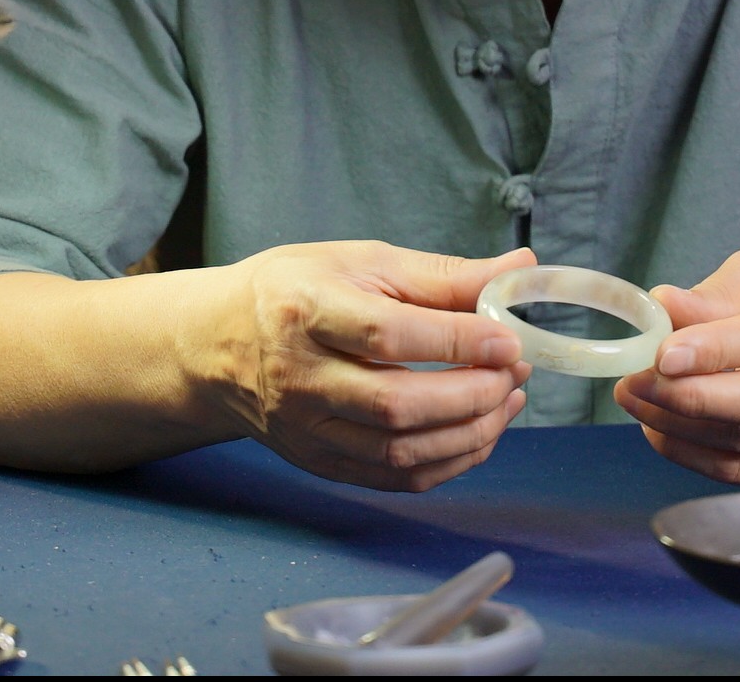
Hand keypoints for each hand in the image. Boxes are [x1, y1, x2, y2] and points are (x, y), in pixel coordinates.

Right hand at [212, 241, 535, 491]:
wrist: (220, 342)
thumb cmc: (298, 290)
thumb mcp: (364, 262)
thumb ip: (443, 275)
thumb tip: (519, 268)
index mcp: (308, 310)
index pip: (389, 334)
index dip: (457, 339)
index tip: (509, 338)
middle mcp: (302, 376)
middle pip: (396, 403)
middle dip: (472, 394)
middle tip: (515, 371)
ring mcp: (306, 428)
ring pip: (397, 450)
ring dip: (470, 432)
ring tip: (508, 399)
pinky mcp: (316, 461)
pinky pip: (391, 477)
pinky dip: (446, 463)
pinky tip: (479, 432)